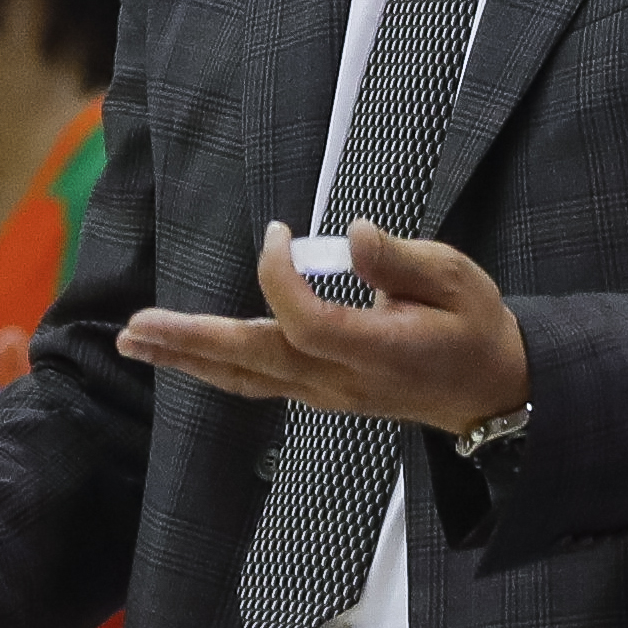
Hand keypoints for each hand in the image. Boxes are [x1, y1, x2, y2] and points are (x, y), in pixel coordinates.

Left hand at [114, 223, 527, 435]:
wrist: (491, 390)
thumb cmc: (474, 326)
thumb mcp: (457, 279)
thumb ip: (400, 259)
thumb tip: (352, 233)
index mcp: (379, 349)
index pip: (308, 322)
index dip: (279, 279)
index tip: (277, 233)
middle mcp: (343, 380)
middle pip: (256, 362)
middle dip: (193, 342)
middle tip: (136, 328)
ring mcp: (327, 394)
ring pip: (247, 380)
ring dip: (189, 359)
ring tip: (136, 342)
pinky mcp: (321, 394)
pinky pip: (257, 382)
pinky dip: (215, 367)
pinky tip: (182, 353)